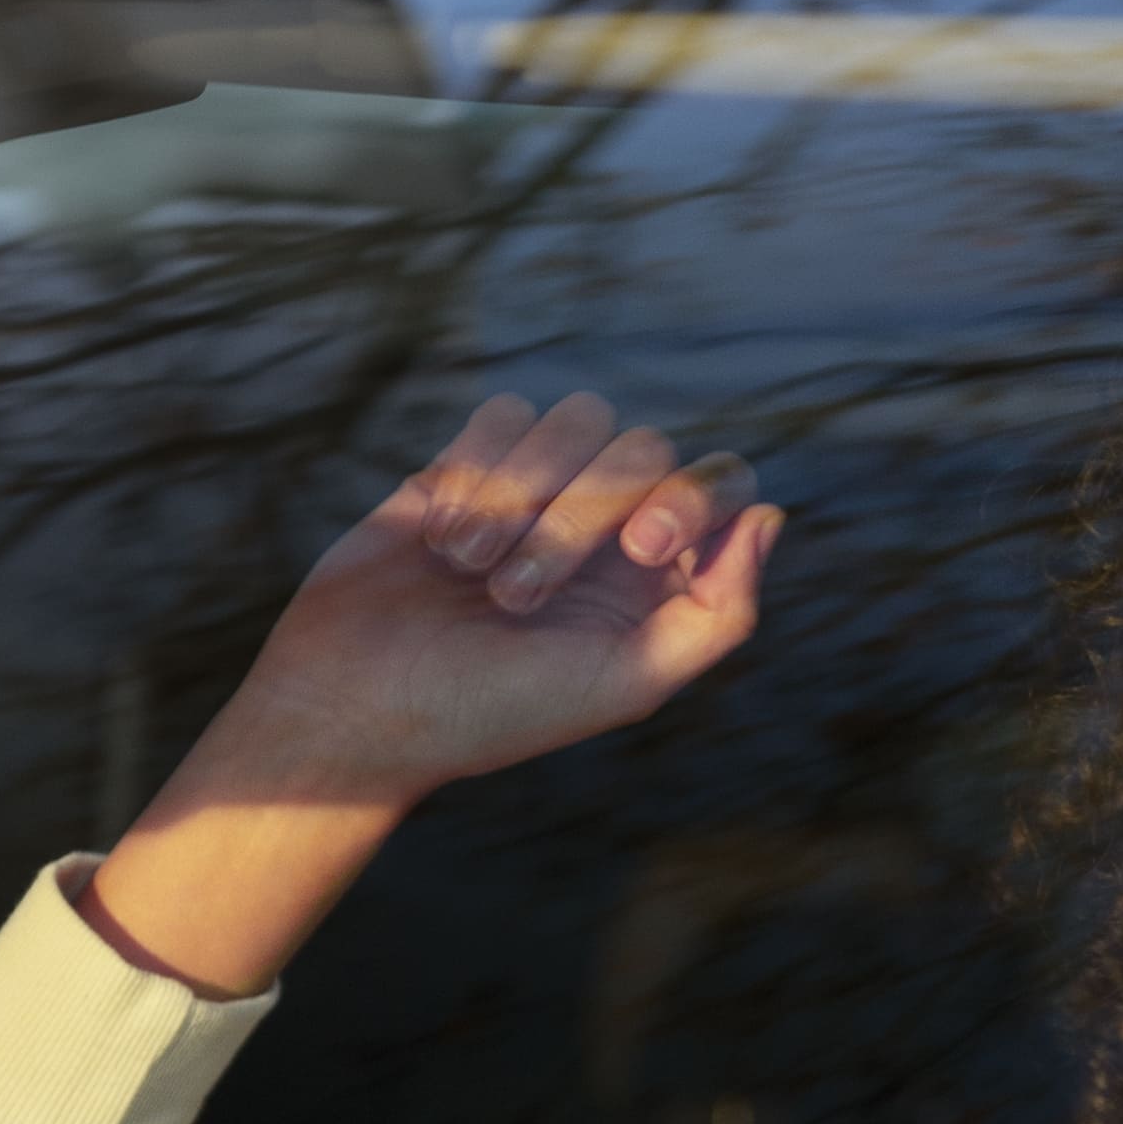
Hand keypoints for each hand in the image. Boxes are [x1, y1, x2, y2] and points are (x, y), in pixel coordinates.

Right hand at [83, 391, 784, 995]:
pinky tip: (439, 536)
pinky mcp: (468, 465)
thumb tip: (768, 518)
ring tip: (471, 570)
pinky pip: (505, 412)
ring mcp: (537, 491)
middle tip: (516, 597)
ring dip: (522, 495)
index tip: (643, 549)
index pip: (722, 483)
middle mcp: (608, 528)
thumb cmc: (490, 710)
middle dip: (583, 514)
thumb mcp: (625, 684)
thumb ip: (719, 614)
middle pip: (645, 445)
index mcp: (657, 580)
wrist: (354, 704)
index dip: (692, 497)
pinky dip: (476, 471)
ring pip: (576, 416)